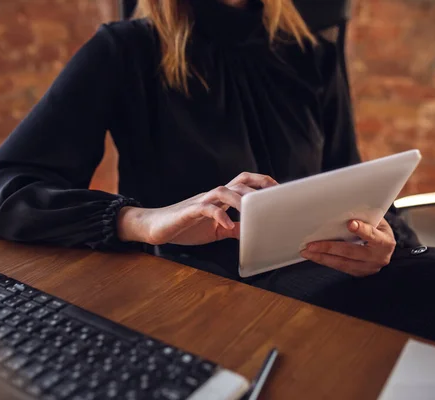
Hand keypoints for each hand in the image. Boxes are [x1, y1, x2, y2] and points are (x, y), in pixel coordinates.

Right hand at [117, 172, 277, 245]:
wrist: (155, 227)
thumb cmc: (185, 226)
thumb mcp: (214, 230)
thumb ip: (231, 228)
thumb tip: (250, 232)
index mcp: (220, 199)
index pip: (244, 183)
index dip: (262, 183)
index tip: (279, 191)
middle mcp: (213, 196)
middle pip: (239, 181)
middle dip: (258, 185)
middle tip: (275, 196)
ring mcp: (201, 202)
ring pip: (224, 190)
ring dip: (241, 199)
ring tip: (253, 211)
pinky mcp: (189, 211)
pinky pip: (206, 209)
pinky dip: (219, 215)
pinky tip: (228, 225)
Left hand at [300, 218, 396, 276]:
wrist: (385, 247)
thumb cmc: (377, 228)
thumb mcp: (376, 220)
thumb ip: (364, 217)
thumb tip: (343, 211)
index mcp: (385, 242)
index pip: (372, 235)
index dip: (361, 229)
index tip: (350, 223)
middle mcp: (378, 258)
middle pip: (351, 252)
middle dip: (329, 248)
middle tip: (311, 244)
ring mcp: (368, 268)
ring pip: (342, 263)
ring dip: (322, 257)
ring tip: (306, 252)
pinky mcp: (359, 273)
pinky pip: (339, 268)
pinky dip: (325, 261)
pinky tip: (314, 256)